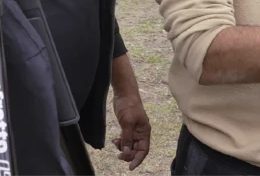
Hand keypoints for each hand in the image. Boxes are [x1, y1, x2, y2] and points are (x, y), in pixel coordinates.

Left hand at [110, 55, 149, 169]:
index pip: (144, 150)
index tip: (130, 167)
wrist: (124, 93)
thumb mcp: (128, 122)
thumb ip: (127, 138)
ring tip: (116, 144)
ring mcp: (133, 130)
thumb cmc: (129, 106)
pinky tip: (114, 141)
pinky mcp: (127, 127)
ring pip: (130, 145)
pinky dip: (120, 142)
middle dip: (129, 154)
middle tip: (119, 156)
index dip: (138, 159)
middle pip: (136, 149)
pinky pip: (125, 139)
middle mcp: (140, 132)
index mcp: (144, 131)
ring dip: (123, 148)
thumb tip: (126, 152)